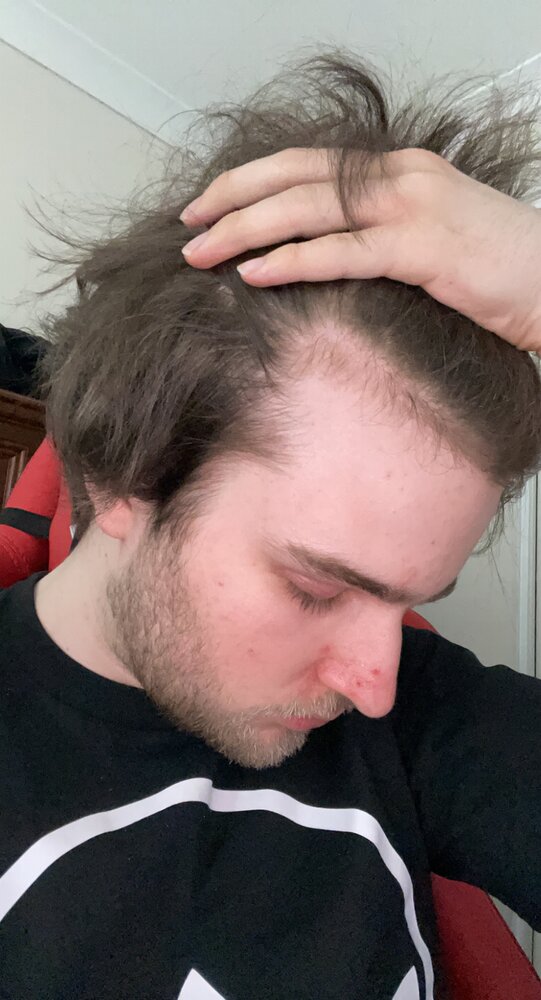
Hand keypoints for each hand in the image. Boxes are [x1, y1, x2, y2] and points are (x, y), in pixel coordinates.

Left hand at [181, 148, 540, 351]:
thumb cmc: (496, 270)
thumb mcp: (430, 239)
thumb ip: (378, 234)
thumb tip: (320, 254)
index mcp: (400, 170)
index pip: (307, 164)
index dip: (250, 180)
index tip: (208, 205)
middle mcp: (402, 176)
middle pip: (296, 177)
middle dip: (232, 199)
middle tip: (187, 225)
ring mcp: (413, 207)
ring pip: (309, 209)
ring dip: (246, 230)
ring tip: (202, 253)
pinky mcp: (423, 248)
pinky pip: (343, 251)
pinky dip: (293, 260)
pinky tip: (255, 273)